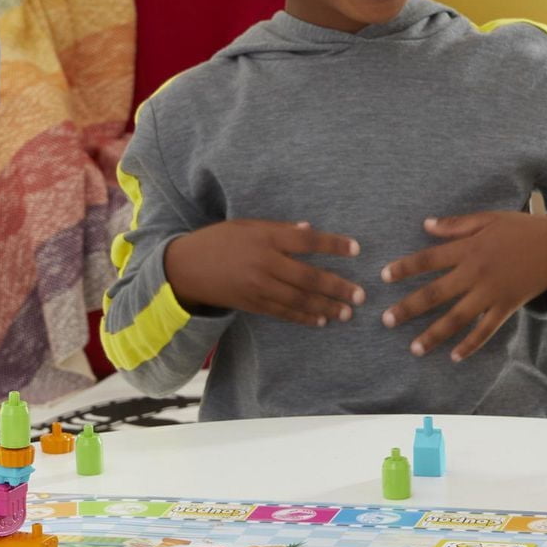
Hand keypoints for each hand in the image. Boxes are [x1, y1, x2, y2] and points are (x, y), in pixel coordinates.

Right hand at [164, 220, 363, 326]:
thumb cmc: (219, 240)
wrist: (186, 267)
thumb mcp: (247, 226)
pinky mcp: (252, 304)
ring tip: (346, 313)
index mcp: (265, 237)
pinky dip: (303, 317)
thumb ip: (279, 229)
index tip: (356, 250)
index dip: (333, 245)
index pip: (307, 241)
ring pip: (298, 300)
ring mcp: (258, 286)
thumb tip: (310, 230)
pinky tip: (320, 321)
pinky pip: (283, 313)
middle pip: (308, 276)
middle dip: (337, 287)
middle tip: (360, 295)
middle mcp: (264, 262)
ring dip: (325, 307)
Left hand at [381, 212, 546, 359]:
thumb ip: (456, 225)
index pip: (429, 259)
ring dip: (434, 334)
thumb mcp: (488, 219)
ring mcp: (491, 293)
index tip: (383, 277)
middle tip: (387, 321)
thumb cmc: (520, 229)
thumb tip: (425, 225)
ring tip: (414, 348)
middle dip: (409, 308)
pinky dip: (471, 344)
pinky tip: (454, 357)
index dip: (405, 268)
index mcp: (469, 248)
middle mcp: (476, 273)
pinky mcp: (507, 307)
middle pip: (436, 293)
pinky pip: (486, 330)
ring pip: (457, 318)